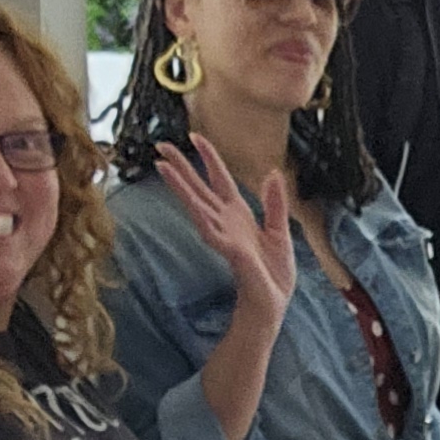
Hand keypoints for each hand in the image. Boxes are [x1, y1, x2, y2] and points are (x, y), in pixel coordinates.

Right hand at [164, 133, 299, 348]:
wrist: (272, 304)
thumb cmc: (273, 273)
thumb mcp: (280, 232)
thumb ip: (275, 203)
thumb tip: (272, 172)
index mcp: (238, 214)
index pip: (220, 179)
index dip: (209, 157)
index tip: (195, 136)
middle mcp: (226, 221)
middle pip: (199, 188)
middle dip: (181, 167)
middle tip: (160, 145)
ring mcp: (224, 236)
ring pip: (198, 205)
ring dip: (180, 186)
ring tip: (162, 167)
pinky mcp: (229, 252)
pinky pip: (212, 231)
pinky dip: (201, 216)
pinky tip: (191, 204)